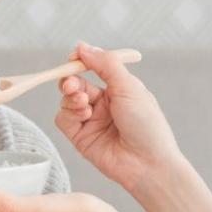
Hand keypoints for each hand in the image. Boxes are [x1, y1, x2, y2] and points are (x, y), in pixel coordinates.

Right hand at [55, 42, 184, 194]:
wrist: (148, 164)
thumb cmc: (147, 126)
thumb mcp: (129, 87)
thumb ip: (105, 64)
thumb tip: (82, 47)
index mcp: (118, 88)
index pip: (93, 68)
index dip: (81, 61)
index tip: (73, 57)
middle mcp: (104, 103)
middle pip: (75, 82)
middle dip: (70, 80)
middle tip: (73, 84)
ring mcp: (91, 121)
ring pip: (67, 100)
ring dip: (71, 97)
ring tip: (84, 104)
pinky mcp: (81, 138)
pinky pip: (63, 119)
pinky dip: (68, 114)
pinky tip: (84, 117)